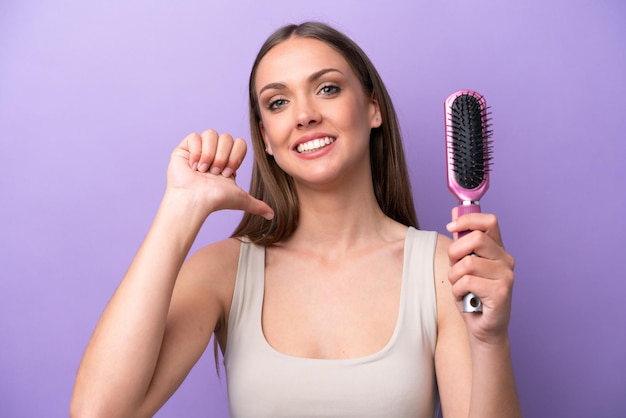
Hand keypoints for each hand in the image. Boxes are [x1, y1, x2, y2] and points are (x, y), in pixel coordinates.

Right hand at [167, 129, 273, 219]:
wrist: (195, 200)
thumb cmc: (215, 200)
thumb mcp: (241, 199)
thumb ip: (257, 205)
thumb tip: (272, 215)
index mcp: (228, 160)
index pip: (240, 143)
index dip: (236, 156)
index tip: (228, 173)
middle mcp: (214, 152)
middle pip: (227, 137)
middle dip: (223, 157)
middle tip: (215, 173)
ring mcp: (199, 149)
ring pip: (212, 133)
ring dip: (210, 154)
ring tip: (203, 170)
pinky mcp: (185, 148)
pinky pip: (195, 136)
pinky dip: (196, 152)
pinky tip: (193, 166)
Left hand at [446, 209, 514, 344]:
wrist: (483, 328)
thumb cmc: (472, 295)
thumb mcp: (463, 264)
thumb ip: (461, 241)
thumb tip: (455, 213)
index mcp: (497, 250)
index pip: (489, 222)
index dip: (467, 220)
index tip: (451, 227)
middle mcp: (506, 260)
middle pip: (475, 239)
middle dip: (455, 252)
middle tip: (454, 267)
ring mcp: (506, 276)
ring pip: (467, 263)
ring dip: (454, 277)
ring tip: (461, 287)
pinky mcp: (501, 292)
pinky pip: (467, 282)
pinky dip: (458, 291)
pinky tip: (466, 298)